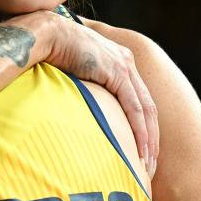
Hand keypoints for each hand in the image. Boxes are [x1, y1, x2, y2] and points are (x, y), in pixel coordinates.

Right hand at [45, 15, 158, 177]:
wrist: (48, 35)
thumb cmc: (52, 54)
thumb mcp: (75, 75)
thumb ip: (85, 89)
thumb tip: (78, 113)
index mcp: (119, 62)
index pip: (139, 101)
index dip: (143, 127)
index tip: (141, 151)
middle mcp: (127, 62)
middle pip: (148, 107)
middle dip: (152, 138)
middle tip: (150, 165)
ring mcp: (124, 66)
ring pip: (146, 110)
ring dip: (149, 140)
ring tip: (147, 164)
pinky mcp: (117, 72)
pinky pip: (134, 107)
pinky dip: (139, 131)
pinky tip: (140, 149)